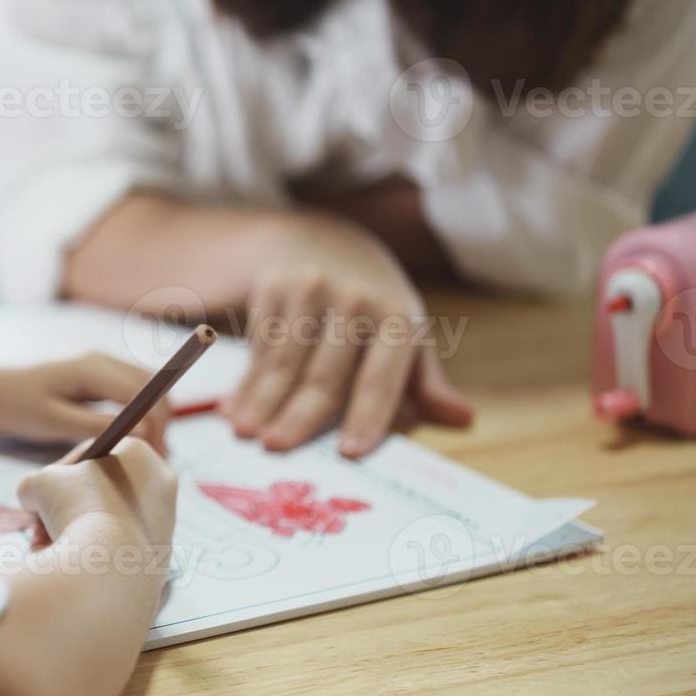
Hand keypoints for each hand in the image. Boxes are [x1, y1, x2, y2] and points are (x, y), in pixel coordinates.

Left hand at [0, 354, 171, 453]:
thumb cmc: (15, 406)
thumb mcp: (52, 422)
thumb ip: (95, 425)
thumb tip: (139, 433)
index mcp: (90, 368)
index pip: (142, 391)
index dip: (157, 423)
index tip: (157, 453)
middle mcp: (100, 358)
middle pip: (152, 384)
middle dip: (161, 419)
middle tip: (156, 457)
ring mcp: (99, 362)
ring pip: (145, 384)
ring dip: (154, 414)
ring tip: (147, 450)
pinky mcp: (95, 372)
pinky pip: (130, 388)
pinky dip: (140, 409)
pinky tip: (132, 436)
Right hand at [16, 438, 177, 548]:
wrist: (105, 568)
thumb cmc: (75, 512)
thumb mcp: (39, 484)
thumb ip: (34, 484)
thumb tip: (33, 500)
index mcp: (141, 456)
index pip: (94, 453)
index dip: (62, 468)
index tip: (46, 485)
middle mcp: (161, 487)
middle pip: (102, 490)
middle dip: (65, 505)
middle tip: (43, 517)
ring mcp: (163, 526)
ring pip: (106, 522)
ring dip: (71, 530)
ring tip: (47, 543)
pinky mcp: (158, 561)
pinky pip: (115, 551)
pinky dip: (89, 555)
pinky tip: (66, 563)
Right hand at [225, 211, 473, 457]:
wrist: (325, 241)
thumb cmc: (371, 305)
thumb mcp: (404, 334)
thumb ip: (425, 383)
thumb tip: (464, 420)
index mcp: (399, 318)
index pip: (381, 377)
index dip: (367, 416)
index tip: (350, 454)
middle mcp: (357, 300)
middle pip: (324, 374)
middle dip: (297, 416)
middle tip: (275, 449)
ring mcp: (313, 289)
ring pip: (283, 362)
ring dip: (260, 402)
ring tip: (242, 432)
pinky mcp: (275, 285)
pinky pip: (258, 344)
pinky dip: (244, 381)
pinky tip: (232, 407)